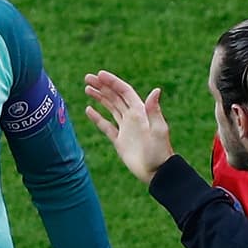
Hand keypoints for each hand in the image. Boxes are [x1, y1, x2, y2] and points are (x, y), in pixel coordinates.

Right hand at [85, 71, 173, 185]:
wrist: (157, 172)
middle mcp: (132, 117)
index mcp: (140, 112)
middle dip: (102, 86)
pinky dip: (97, 117)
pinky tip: (89, 110)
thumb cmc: (159, 152)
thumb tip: (156, 90)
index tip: (99, 74)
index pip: (124, 91)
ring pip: (110, 108)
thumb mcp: (158, 130)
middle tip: (87, 78)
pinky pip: (106, 126)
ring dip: (99, 97)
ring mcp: (126, 128)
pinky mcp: (119, 141)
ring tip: (87, 88)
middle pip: (115, 97)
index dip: (112, 82)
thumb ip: (154, 111)